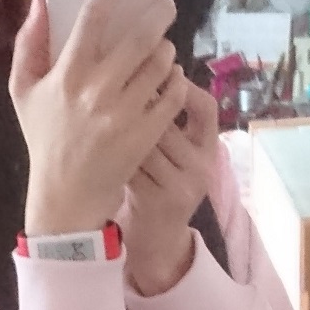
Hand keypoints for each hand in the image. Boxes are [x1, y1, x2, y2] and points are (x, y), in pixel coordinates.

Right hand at [9, 0, 188, 237]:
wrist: (66, 196)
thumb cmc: (45, 137)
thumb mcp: (22, 90)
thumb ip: (29, 43)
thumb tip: (40, 1)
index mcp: (65, 75)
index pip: (93, 16)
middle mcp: (96, 93)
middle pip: (139, 38)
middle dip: (159, 14)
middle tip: (165, 5)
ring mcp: (124, 116)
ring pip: (161, 64)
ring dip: (167, 49)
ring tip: (162, 48)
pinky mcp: (145, 136)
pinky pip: (173, 95)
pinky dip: (176, 81)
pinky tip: (168, 79)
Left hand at [120, 79, 219, 295]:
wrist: (159, 239)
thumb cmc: (159, 185)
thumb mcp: (174, 155)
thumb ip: (168, 123)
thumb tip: (145, 71)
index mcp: (209, 149)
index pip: (206, 108)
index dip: (184, 87)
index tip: (159, 75)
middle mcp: (201, 166)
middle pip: (167, 123)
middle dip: (138, 107)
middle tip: (113, 93)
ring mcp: (183, 185)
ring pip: (147, 144)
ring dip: (121, 132)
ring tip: (103, 122)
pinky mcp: (160, 201)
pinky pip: (133, 166)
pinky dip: (113, 156)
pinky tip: (101, 151)